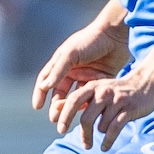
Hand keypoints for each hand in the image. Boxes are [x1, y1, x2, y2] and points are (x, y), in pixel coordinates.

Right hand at [31, 17, 132, 141]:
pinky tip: (86, 111)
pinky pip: (92, 95)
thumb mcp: (71, 53)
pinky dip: (88, 103)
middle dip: (56, 106)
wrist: (116, 34)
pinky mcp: (101, 80)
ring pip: (75, 96)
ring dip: (72, 108)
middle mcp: (72, 71)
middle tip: (55, 119)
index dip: (40, 94)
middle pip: (60, 92)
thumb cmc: (91, 40)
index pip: (46, 81)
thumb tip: (45, 86)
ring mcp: (86, 76)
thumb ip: (58, 70)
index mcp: (61, 63)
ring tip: (69, 119)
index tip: (37, 106)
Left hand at [48, 68, 153, 151]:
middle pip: (86, 118)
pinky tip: (104, 147)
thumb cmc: (115, 91)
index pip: (73, 101)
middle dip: (84, 134)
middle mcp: (103, 92)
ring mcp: (116, 101)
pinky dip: (108, 140)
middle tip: (85, 144)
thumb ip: (77, 100)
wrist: (144, 84)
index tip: (60, 130)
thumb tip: (55, 109)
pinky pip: (114, 129)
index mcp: (91, 87)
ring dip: (99, 134)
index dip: (64, 116)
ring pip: (101, 125)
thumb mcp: (95, 91)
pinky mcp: (129, 109)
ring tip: (101, 138)